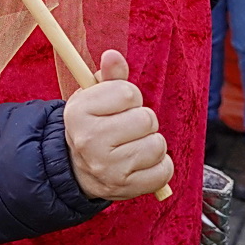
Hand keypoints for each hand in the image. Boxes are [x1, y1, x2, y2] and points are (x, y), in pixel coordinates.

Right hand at [63, 50, 172, 200]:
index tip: (119, 106)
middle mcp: (89, 141)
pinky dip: (160, 166)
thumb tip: (113, 56)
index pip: (128, 93)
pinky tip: (142, 163)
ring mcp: (108, 167)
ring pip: (157, 145)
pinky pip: (164, 171)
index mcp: (79, 112)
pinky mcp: (126, 188)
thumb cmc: (94, 125)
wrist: (79, 169)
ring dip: (152, 143)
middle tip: (128, 128)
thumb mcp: (94, 97)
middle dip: (143, 121)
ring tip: (135, 145)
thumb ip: (109, 76)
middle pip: (146, 119)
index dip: (130, 97)